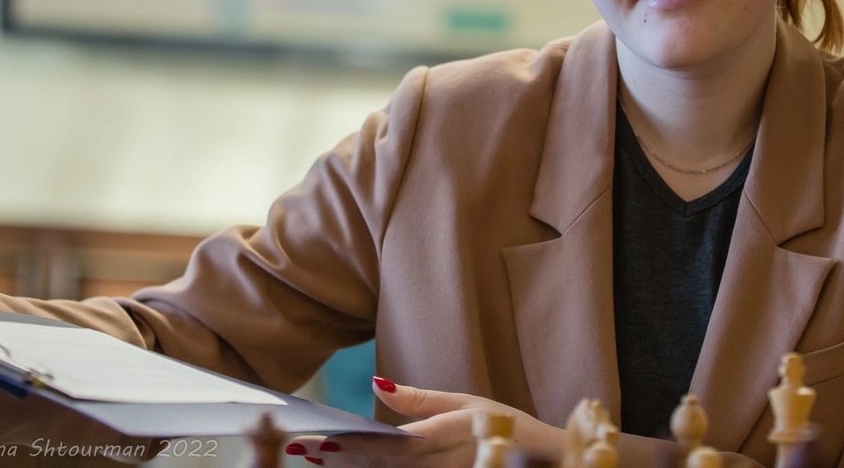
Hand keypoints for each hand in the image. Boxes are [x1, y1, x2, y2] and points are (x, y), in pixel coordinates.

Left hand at [285, 377, 563, 465]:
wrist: (544, 462)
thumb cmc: (507, 429)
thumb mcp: (468, 403)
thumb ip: (420, 399)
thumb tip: (377, 383)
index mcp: (441, 437)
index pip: (385, 445)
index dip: (348, 447)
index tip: (317, 441)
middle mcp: (437, 463)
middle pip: (377, 466)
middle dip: (337, 460)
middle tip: (299, 448)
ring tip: (314, 460)